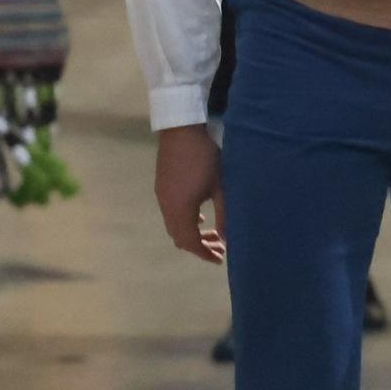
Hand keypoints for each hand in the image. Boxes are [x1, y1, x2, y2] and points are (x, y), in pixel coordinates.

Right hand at [154, 125, 225, 264]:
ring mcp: (162, 197)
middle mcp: (167, 207)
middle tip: (220, 247)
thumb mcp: (220, 186)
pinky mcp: (162, 187)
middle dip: (199, 246)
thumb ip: (224, 214)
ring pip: (174, 226)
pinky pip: (171, 214)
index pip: (190, 242)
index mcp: (180, 210)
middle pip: (180, 237)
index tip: (220, 259)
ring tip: (213, 233)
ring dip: (192, 233)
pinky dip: (185, 221)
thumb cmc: (205, 157)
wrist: (181, 130)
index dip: (204, 253)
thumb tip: (229, 238)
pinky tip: (200, 216)